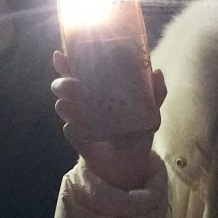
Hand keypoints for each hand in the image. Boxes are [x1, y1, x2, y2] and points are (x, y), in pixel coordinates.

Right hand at [52, 49, 164, 189]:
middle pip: (62, 86)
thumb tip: (157, 72)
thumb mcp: (150, 111)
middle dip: (63, 83)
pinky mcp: (78, 139)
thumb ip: (156, 93)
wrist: (132, 162)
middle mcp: (83, 102)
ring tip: (77, 106)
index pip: (77, 72)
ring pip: (62, 106)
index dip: (66, 63)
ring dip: (67, 105)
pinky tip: (78, 129)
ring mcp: (78, 120)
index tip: (60, 55)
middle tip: (74, 84)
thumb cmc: (137, 131)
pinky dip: (73, 129)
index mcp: (97, 90)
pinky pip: (70, 131)